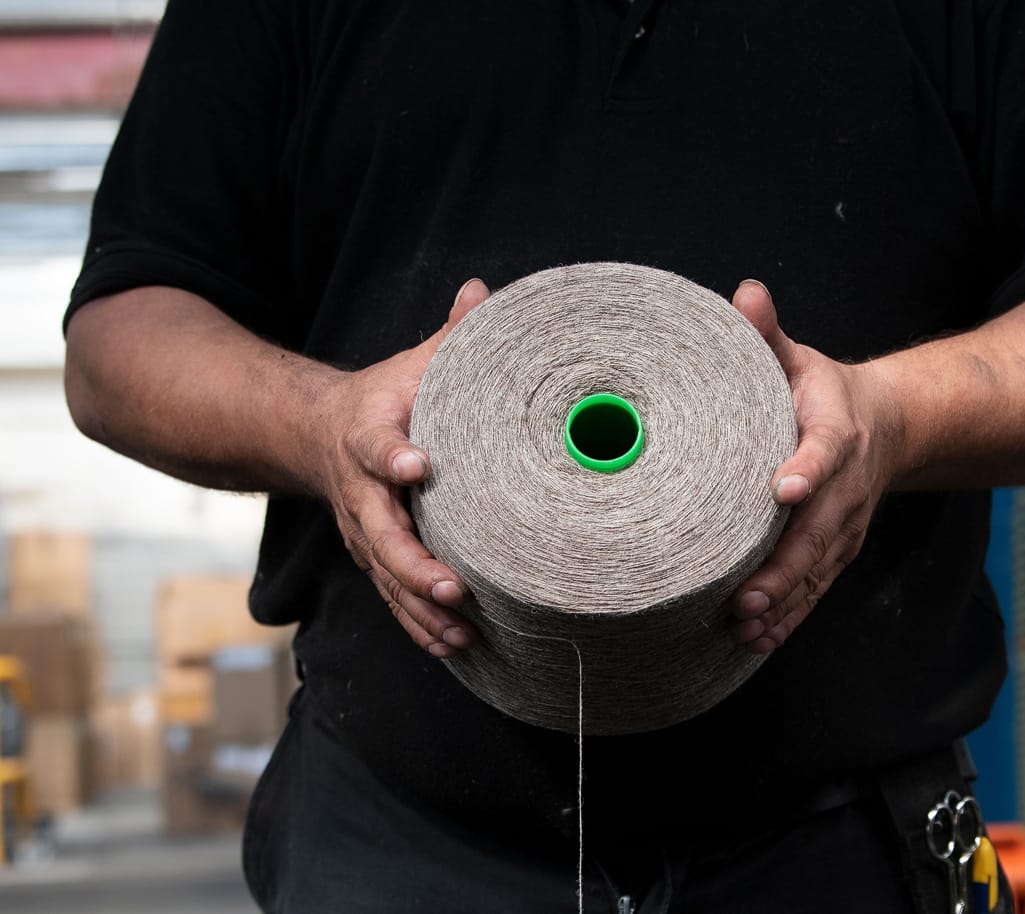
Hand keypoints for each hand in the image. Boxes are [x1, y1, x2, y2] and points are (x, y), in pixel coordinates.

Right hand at [313, 278, 490, 657]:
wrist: (316, 433)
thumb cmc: (381, 398)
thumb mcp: (409, 363)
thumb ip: (448, 335)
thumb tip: (482, 292)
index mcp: (367, 436)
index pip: (376, 447)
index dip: (394, 457)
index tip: (418, 465)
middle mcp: (360, 492)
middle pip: (380, 535)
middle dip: (414, 565)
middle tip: (452, 587)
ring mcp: (362, 531)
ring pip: (387, 578)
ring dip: (421, 610)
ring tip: (461, 635)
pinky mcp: (371, 556)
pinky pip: (391, 597)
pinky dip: (417, 624)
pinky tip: (450, 647)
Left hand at [728, 280, 900, 654]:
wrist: (885, 426)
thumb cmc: (824, 392)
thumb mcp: (798, 357)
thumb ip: (768, 332)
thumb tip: (744, 293)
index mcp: (836, 432)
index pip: (824, 450)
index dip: (807, 468)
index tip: (785, 487)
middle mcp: (845, 487)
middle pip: (819, 533)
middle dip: (784, 569)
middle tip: (745, 598)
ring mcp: (845, 526)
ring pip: (818, 571)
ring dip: (784, 604)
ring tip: (745, 629)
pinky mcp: (838, 550)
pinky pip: (817, 588)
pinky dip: (791, 617)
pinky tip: (759, 641)